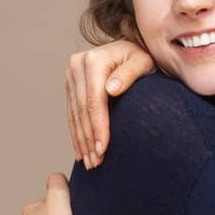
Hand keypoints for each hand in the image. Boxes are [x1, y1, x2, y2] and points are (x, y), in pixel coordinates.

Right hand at [66, 40, 154, 168]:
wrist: (132, 51)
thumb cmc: (143, 58)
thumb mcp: (143, 63)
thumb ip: (129, 74)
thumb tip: (110, 89)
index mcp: (93, 60)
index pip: (94, 101)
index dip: (98, 127)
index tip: (103, 150)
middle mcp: (77, 65)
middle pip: (82, 110)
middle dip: (88, 139)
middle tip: (96, 163)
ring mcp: (72, 75)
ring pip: (74, 114)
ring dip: (81, 141)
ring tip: (89, 163)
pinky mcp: (71, 84)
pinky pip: (72, 112)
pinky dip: (76, 132)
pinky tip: (80, 151)